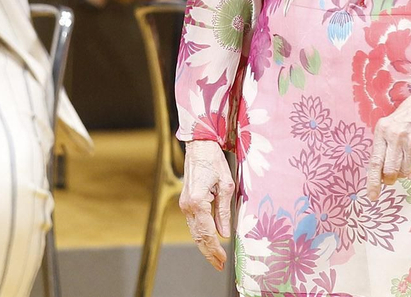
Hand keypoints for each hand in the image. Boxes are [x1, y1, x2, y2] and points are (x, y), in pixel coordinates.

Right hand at [180, 139, 233, 270]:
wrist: (199, 146)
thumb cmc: (214, 161)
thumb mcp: (226, 185)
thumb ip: (224, 211)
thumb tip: (224, 232)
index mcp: (197, 202)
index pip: (207, 233)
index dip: (215, 249)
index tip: (223, 260)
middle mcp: (188, 206)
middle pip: (198, 236)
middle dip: (209, 252)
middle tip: (220, 265)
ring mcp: (185, 204)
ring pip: (194, 232)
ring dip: (205, 245)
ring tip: (216, 258)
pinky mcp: (186, 202)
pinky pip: (194, 223)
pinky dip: (201, 235)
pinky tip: (210, 241)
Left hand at [367, 67, 410, 200]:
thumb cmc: (409, 113)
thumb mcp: (390, 124)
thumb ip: (384, 146)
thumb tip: (382, 174)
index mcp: (382, 130)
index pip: (374, 162)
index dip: (373, 182)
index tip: (372, 196)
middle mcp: (395, 136)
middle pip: (389, 171)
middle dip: (390, 178)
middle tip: (392, 176)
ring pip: (405, 171)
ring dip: (405, 170)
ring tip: (408, 154)